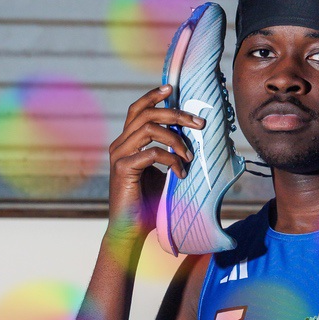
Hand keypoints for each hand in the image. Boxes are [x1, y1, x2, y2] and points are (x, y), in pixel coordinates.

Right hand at [106, 84, 205, 239]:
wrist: (130, 230)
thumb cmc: (147, 205)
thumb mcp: (161, 174)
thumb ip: (168, 155)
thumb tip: (191, 142)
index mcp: (126, 142)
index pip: (137, 109)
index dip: (153, 96)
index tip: (172, 88)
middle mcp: (120, 145)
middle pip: (147, 114)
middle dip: (176, 114)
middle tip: (199, 124)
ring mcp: (119, 155)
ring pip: (150, 129)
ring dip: (176, 140)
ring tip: (190, 157)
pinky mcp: (123, 169)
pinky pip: (152, 153)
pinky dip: (171, 160)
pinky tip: (181, 174)